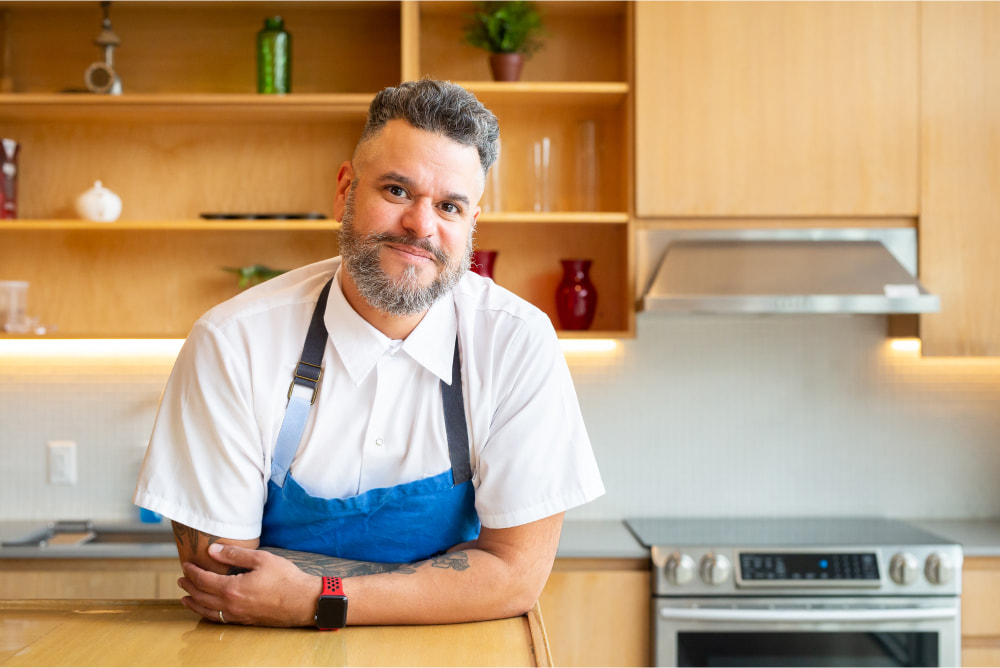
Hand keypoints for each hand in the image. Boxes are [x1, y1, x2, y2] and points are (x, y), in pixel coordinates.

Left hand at [178, 543, 320, 626]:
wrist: (303, 602)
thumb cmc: (286, 578)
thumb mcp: (262, 559)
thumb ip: (235, 555)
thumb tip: (212, 550)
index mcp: (232, 588)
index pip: (203, 580)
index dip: (192, 572)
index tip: (185, 564)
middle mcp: (231, 605)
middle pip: (201, 596)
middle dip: (188, 587)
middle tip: (181, 579)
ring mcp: (237, 615)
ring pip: (207, 611)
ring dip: (194, 603)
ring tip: (185, 598)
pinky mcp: (245, 621)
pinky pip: (219, 619)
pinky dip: (207, 614)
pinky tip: (206, 610)